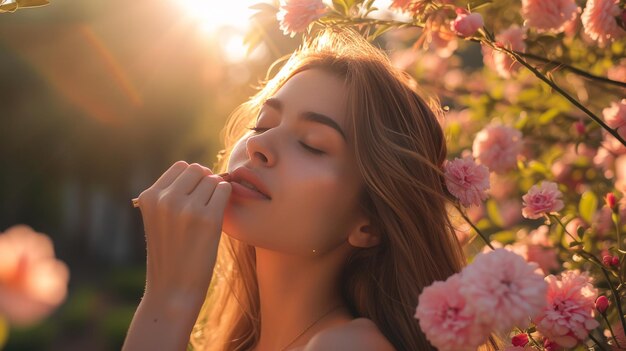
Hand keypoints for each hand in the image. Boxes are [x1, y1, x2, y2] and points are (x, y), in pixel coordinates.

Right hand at [135, 161, 230, 305]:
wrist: (173, 289)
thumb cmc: (171, 253)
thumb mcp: (159, 219)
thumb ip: (171, 194)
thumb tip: (204, 171)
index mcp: (149, 197)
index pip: (181, 167)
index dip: (193, 179)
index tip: (196, 197)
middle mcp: (165, 199)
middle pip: (198, 170)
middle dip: (206, 182)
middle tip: (207, 205)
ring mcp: (186, 208)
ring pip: (213, 179)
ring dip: (217, 192)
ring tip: (210, 214)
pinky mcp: (208, 219)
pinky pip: (225, 190)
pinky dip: (227, 199)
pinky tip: (220, 216)